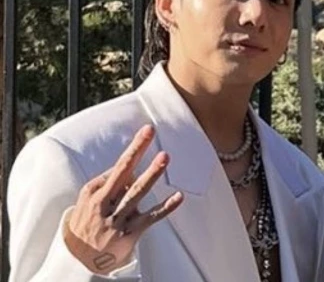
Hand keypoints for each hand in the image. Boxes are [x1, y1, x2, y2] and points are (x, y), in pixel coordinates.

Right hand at [64, 125, 183, 274]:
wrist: (77, 259)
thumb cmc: (85, 222)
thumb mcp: (86, 199)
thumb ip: (105, 182)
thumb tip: (128, 169)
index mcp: (96, 193)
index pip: (119, 167)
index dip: (134, 149)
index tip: (146, 132)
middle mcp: (107, 204)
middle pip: (124, 172)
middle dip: (137, 150)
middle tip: (149, 132)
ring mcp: (119, 218)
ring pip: (137, 192)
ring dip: (151, 174)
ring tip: (163, 157)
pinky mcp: (131, 233)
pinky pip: (151, 218)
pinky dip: (166, 207)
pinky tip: (178, 196)